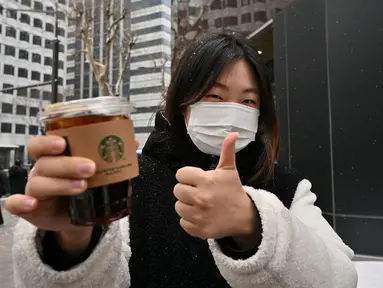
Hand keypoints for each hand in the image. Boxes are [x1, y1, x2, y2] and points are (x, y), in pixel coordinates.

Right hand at [5, 135, 138, 251]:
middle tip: (90, 168)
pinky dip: (20, 204)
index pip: (41, 144)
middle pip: (46, 163)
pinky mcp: (32, 210)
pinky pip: (16, 206)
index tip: (63, 143)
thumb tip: (132, 141)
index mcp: (54, 157)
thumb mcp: (97, 171)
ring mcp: (35, 190)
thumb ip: (110, 156)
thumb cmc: (86, 186)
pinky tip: (31, 204)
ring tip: (82, 186)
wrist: (80, 215)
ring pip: (39, 183)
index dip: (48, 142)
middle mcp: (42, 170)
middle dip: (67, 164)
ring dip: (60, 184)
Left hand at [174, 133, 259, 240]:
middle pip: (177, 191)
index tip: (196, 180)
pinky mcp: (199, 229)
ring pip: (178, 207)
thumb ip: (227, 151)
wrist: (244, 217)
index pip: (180, 175)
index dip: (187, 176)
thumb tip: (233, 133)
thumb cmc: (233, 191)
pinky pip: (183, 222)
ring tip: (199, 204)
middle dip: (186, 190)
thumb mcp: (230, 170)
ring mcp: (199, 215)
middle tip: (198, 192)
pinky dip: (189, 220)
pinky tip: (200, 215)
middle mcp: (201, 198)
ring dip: (187, 205)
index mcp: (206, 181)